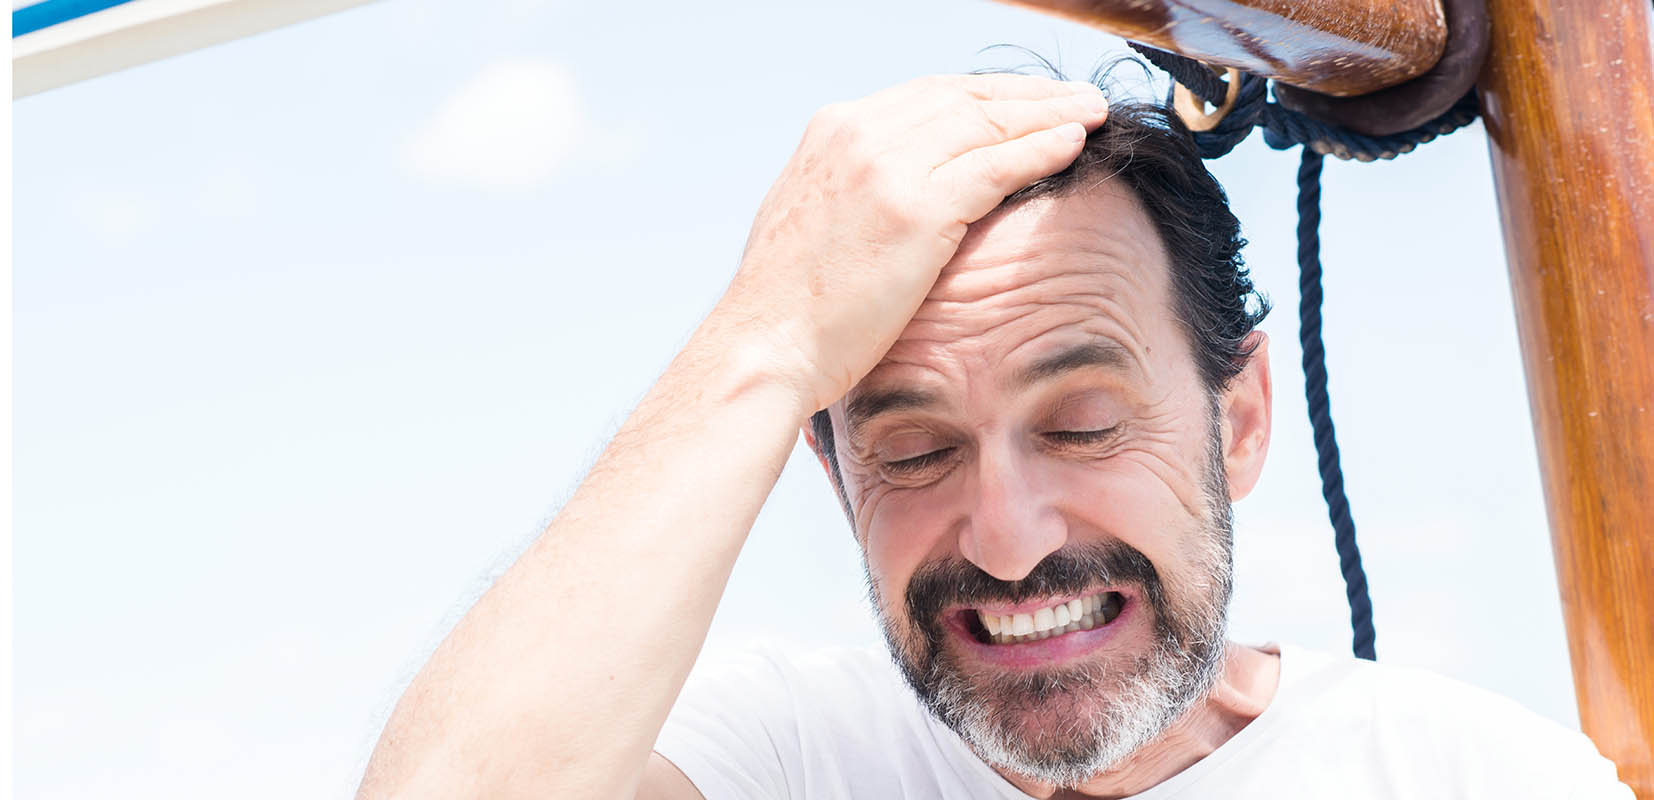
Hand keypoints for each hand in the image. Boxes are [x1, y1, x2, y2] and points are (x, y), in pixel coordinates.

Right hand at [714, 74, 1108, 413]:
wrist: (765, 345)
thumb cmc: (790, 302)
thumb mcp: (816, 214)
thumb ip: (857, 184)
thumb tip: (900, 185)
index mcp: (834, 130)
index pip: (930, 94)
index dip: (988, 94)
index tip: (1029, 101)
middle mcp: (859, 133)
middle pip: (966, 97)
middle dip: (1028, 95)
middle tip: (1076, 97)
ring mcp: (888, 167)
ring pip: (989, 123)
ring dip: (1049, 114)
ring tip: (1091, 112)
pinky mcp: (916, 208)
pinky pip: (997, 166)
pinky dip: (1041, 149)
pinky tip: (1073, 143)